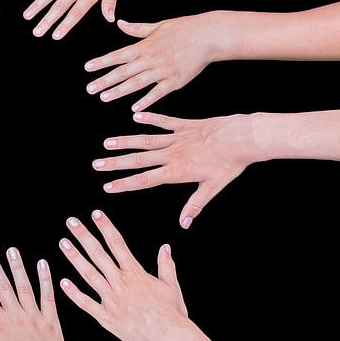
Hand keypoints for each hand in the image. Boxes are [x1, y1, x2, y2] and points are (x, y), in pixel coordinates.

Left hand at [59, 211, 187, 340]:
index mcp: (135, 273)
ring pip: (88, 274)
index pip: (117, 243)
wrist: (168, 338)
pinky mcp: (106, 317)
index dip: (105, 227)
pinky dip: (73, 293)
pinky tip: (62, 282)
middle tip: (71, 222)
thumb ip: (166, 265)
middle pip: (98, 254)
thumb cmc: (172, 313)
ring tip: (62, 243)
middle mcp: (120, 282)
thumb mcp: (171, 285)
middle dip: (83, 236)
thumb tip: (165, 247)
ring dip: (74, 258)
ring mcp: (111, 299)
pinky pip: (86, 303)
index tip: (95, 214)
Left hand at [85, 12, 235, 110]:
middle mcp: (151, 59)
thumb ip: (137, 29)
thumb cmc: (183, 29)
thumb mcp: (158, 26)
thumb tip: (120, 23)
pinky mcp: (175, 81)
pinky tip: (134, 109)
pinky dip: (146, 101)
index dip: (102, 62)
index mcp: (145, 46)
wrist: (208, 36)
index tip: (88, 68)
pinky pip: (157, 93)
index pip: (118, 56)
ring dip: (119, 91)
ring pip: (136, 83)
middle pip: (123, 72)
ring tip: (104, 98)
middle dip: (105, 80)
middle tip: (90, 89)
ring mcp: (162, 71)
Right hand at [96, 112, 257, 227]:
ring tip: (107, 143)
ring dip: (125, 141)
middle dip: (116, 163)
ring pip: (145, 140)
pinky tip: (136, 117)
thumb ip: (195, 204)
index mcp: (177, 171)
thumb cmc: (230, 163)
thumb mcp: (213, 187)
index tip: (107, 186)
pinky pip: (163, 121)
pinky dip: (149, 118)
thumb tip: (183, 224)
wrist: (242, 138)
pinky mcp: (184, 124)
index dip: (125, 184)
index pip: (145, 180)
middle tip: (97, 164)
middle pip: (138, 160)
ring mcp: (177, 138)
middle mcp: (172, 154)